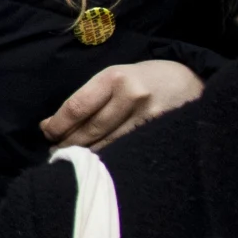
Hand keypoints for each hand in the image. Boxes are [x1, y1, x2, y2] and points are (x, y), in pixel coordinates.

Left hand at [43, 57, 201, 149]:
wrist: (190, 81)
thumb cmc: (144, 78)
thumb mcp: (116, 76)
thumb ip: (91, 96)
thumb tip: (54, 122)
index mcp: (113, 77)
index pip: (77, 107)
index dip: (58, 124)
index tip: (47, 132)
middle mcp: (130, 95)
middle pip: (91, 128)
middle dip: (69, 142)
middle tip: (55, 152)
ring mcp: (148, 116)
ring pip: (108, 143)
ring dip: (86, 153)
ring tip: (71, 159)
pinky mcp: (161, 132)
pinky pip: (128, 148)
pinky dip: (110, 156)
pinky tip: (98, 161)